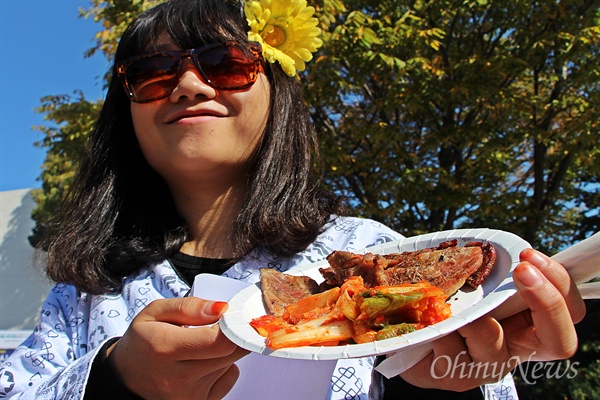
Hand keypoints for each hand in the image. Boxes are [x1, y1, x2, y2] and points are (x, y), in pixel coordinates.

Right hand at [107, 297, 248, 399]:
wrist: (127, 377)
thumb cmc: (143, 341)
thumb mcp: (155, 312)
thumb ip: (189, 307)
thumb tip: (221, 308)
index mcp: (165, 348)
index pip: (218, 341)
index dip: (232, 325)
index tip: (231, 315)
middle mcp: (177, 378)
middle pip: (231, 352)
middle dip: (232, 334)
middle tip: (219, 325)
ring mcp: (189, 395)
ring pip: (230, 362)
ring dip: (224, 349)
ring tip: (201, 345)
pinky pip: (230, 377)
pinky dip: (224, 366)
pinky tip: (204, 361)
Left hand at [399, 248, 585, 390]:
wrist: (414, 330)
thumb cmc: (451, 300)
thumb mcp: (476, 279)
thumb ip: (494, 269)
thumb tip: (495, 247)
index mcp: (530, 324)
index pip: (569, 311)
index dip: (559, 284)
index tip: (529, 257)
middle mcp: (516, 348)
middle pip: (559, 341)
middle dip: (545, 301)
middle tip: (522, 271)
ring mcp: (488, 365)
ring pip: (494, 343)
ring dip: (473, 317)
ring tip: (453, 303)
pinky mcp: (457, 376)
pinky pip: (452, 349)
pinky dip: (439, 327)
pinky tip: (430, 320)